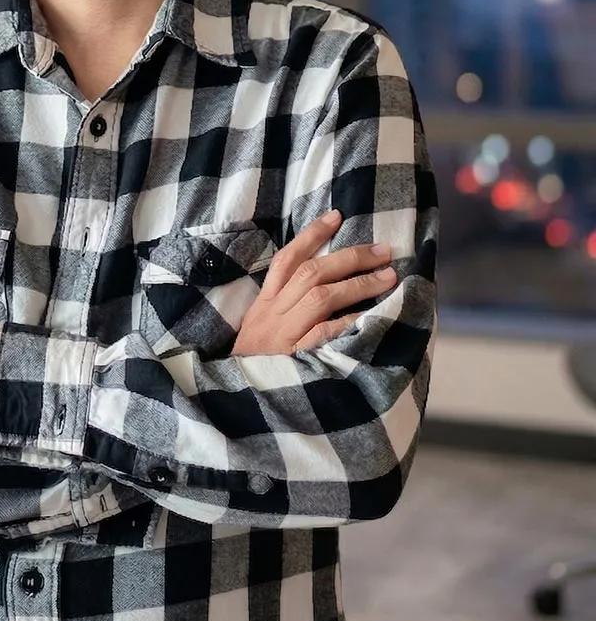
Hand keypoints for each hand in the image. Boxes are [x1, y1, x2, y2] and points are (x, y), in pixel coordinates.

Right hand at [232, 210, 395, 355]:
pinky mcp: (295, 358)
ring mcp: (284, 335)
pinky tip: (372, 315)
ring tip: (388, 276)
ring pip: (321, 296)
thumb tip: (323, 287)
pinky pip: (326, 333)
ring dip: (358, 283)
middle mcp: (273, 314)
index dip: (311, 235)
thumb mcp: (259, 331)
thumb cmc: (253, 367)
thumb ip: (283, 310)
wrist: (232, 404)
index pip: (287, 259)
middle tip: (382, 250)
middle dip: (349, 257)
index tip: (336, 216)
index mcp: (263, 305)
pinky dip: (350, 321)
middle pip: (311, 272)